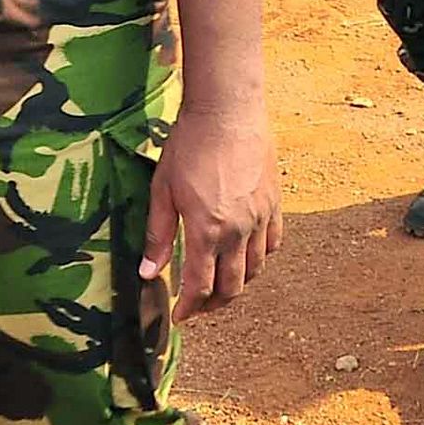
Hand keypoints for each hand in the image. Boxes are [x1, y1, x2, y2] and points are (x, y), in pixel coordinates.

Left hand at [141, 105, 282, 322]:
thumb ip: (158, 235)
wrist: (227, 109)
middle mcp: (239, 230)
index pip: (200, 287)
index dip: (189, 308)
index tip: (180, 316)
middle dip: (214, 303)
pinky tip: (248, 254)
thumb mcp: (163, 190)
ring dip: (238, 284)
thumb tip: (148, 273)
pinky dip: (261, 256)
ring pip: (256, 268)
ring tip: (222, 284)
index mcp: (207, 231)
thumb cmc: (189, 145)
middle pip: (233, 286)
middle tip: (199, 305)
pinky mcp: (274, 201)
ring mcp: (261, 216)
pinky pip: (273, 241)